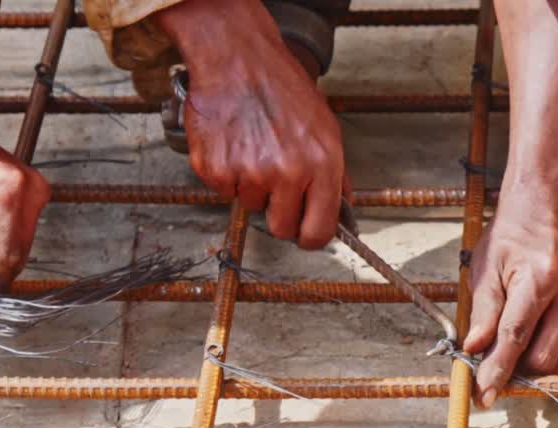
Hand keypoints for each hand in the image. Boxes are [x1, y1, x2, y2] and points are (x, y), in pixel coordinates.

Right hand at [154, 0, 344, 247]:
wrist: (237, 60)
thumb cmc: (280, 86)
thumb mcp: (324, 125)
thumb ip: (334, 171)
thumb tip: (341, 205)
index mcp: (321, 164)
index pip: (319, 230)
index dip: (310, 236)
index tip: (303, 233)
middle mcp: (287, 173)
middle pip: (281, 228)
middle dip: (277, 212)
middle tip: (273, 183)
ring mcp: (249, 174)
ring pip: (249, 206)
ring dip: (250, 185)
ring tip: (251, 148)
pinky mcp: (216, 171)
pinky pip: (223, 191)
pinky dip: (225, 174)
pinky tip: (232, 144)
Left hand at [463, 200, 557, 407]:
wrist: (551, 209)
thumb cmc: (512, 238)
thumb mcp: (486, 269)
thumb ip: (482, 313)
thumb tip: (473, 350)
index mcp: (541, 279)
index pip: (515, 337)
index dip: (497, 370)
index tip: (484, 396)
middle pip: (543, 357)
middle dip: (515, 369)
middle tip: (493, 362)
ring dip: (534, 362)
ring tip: (516, 341)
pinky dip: (556, 353)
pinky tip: (540, 332)